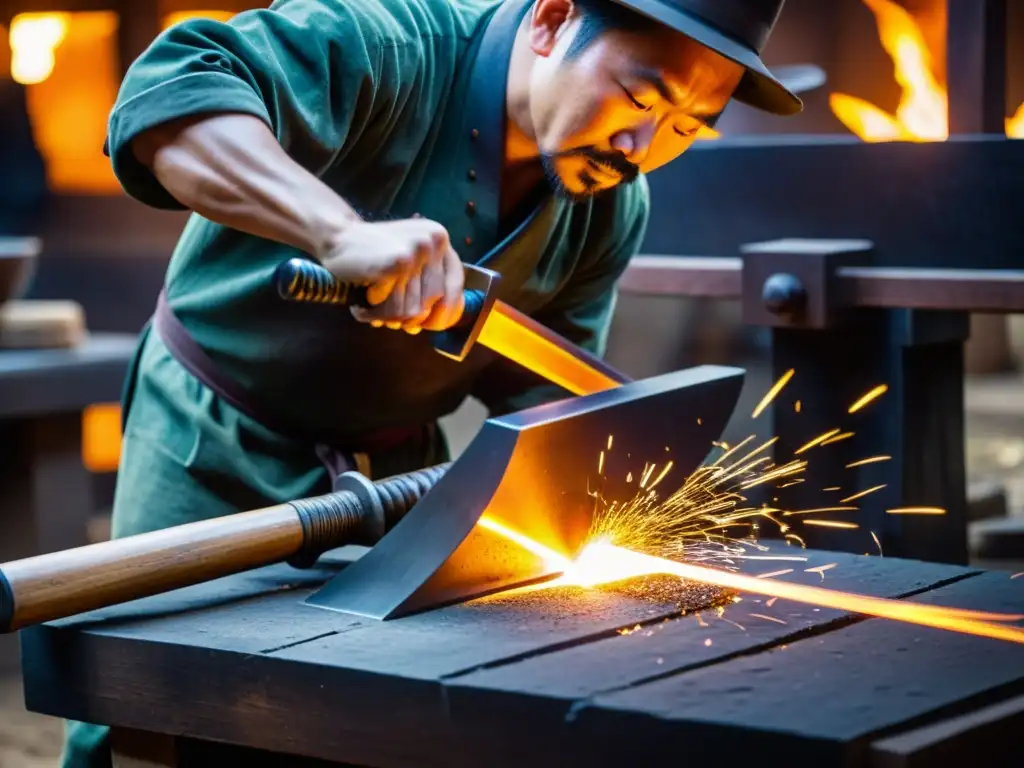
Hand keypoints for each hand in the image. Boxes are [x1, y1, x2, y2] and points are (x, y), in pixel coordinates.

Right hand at [320, 218, 464, 333]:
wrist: (337, 238)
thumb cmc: (373, 257)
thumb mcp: (408, 265)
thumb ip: (425, 287)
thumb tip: (432, 324)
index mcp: (440, 239)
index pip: (455, 286)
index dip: (444, 311)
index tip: (427, 326)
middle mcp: (435, 240)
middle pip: (432, 302)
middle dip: (408, 318)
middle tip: (386, 320)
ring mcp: (419, 249)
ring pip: (412, 310)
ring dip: (387, 317)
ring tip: (370, 309)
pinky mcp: (401, 261)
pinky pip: (395, 308)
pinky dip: (375, 313)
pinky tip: (363, 305)